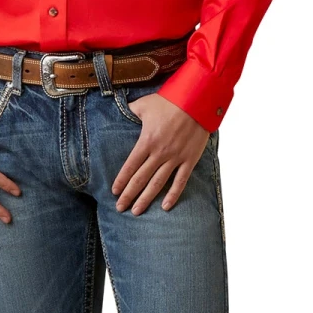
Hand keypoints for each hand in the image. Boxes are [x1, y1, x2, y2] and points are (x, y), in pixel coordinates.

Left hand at [111, 93, 210, 214]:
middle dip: (129, 195)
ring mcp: (175, 158)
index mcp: (147, 141)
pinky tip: (165, 207)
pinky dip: (173, 195)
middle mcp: (159, 153)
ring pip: (157, 184)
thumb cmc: (170, 101)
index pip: (130, 166)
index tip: (114, 192)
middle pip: (141, 179)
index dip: (121, 181)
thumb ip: (130, 111)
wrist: (197, 101)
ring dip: (146, 199)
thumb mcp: (144, 104)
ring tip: (136, 211)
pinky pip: (180, 181)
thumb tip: (118, 110)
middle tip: (120, 208)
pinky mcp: (189, 160)